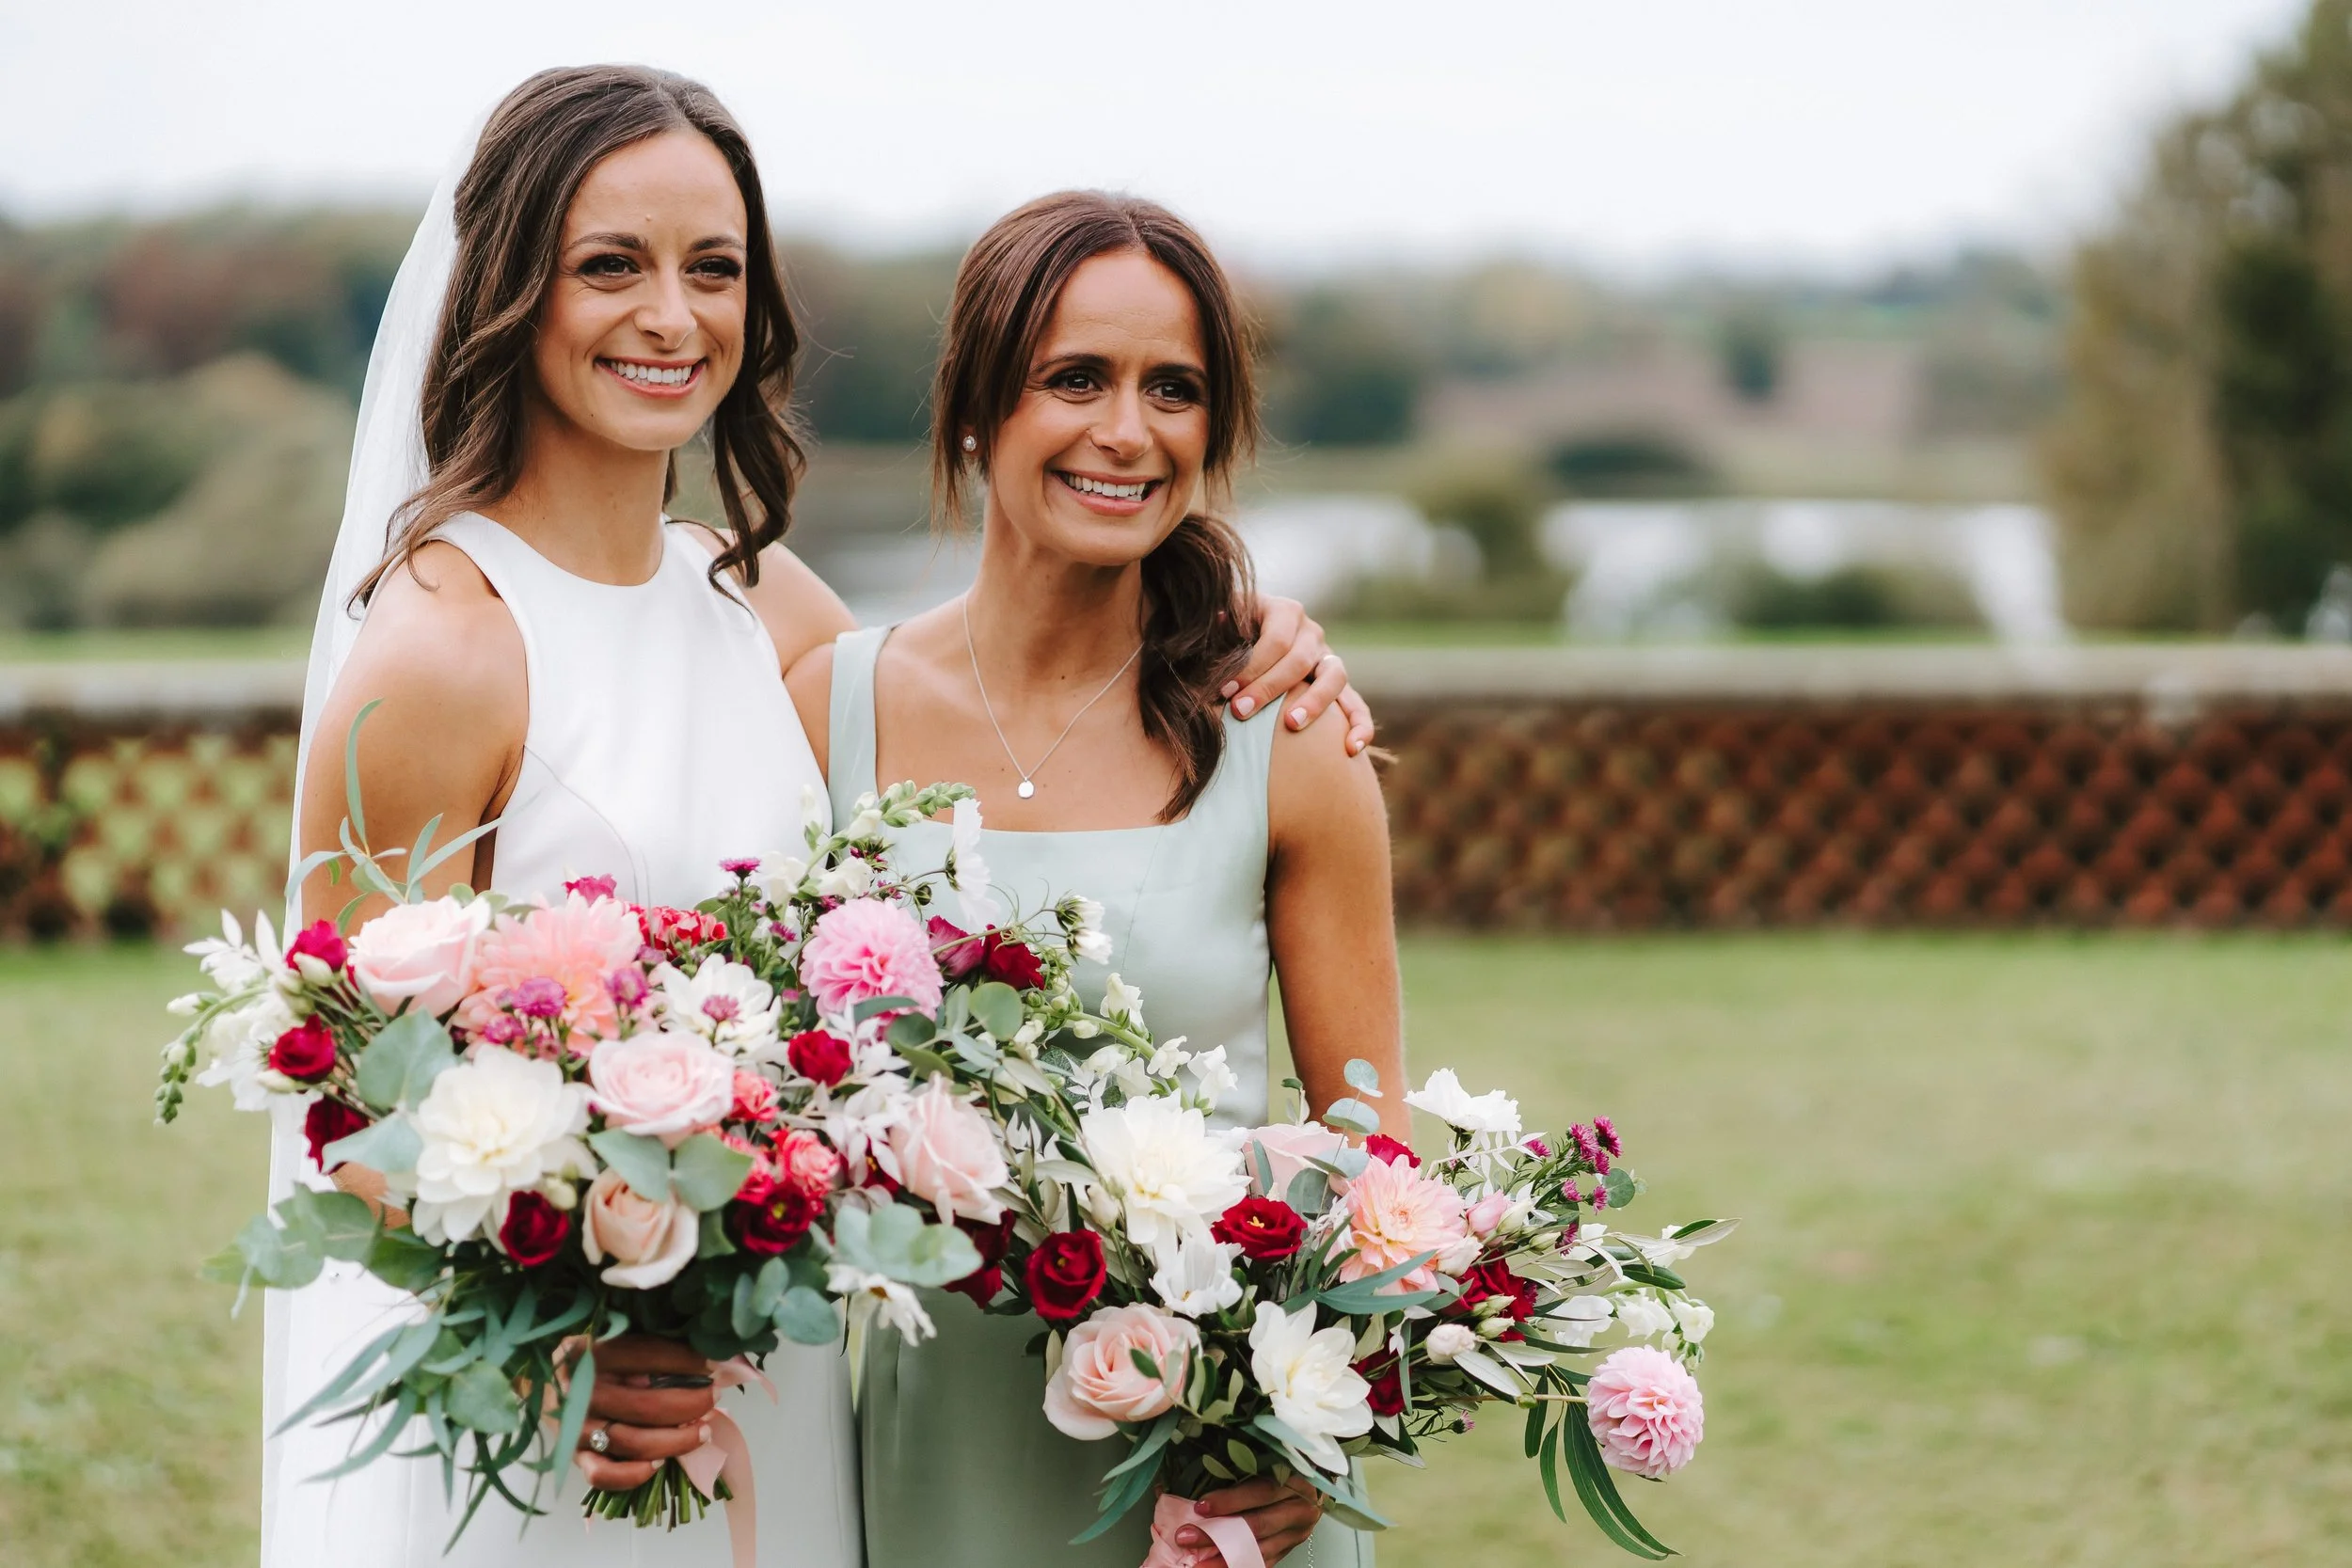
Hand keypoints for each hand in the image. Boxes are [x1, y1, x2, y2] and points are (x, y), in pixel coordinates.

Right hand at [571, 1334, 718, 1489]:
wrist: (545, 1383)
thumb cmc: (595, 1360)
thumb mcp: (617, 1339)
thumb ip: (656, 1346)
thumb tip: (715, 1359)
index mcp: (590, 1353)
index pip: (645, 1355)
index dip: (686, 1361)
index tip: (715, 1365)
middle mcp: (580, 1392)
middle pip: (645, 1405)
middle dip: (689, 1404)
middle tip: (714, 1398)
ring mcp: (575, 1427)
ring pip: (631, 1442)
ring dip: (675, 1441)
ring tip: (702, 1432)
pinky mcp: (574, 1455)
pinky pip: (602, 1475)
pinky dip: (632, 1475)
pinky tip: (658, 1465)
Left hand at [1179, 1474, 1323, 1565]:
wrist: (1310, 1485)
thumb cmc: (1281, 1465)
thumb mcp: (1268, 1460)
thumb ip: (1241, 1467)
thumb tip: (1199, 1475)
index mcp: (1295, 1480)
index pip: (1261, 1492)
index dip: (1230, 1500)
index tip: (1199, 1507)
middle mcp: (1300, 1509)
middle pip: (1257, 1524)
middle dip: (1218, 1533)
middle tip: (1185, 1536)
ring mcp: (1297, 1533)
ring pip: (1259, 1549)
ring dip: (1224, 1557)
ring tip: (1196, 1564)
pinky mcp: (1290, 1548)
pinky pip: (1263, 1561)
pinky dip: (1238, 1565)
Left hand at [1232, 597, 1374, 755]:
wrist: (1245, 640)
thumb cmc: (1227, 634)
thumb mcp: (1220, 621)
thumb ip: (1219, 625)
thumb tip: (1219, 621)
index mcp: (1284, 611)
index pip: (1275, 639)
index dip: (1251, 665)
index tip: (1225, 690)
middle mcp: (1311, 632)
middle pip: (1299, 659)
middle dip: (1268, 688)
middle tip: (1241, 711)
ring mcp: (1327, 658)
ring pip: (1334, 678)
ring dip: (1314, 702)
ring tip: (1292, 725)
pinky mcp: (1336, 686)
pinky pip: (1356, 704)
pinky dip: (1360, 725)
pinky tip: (1351, 748)